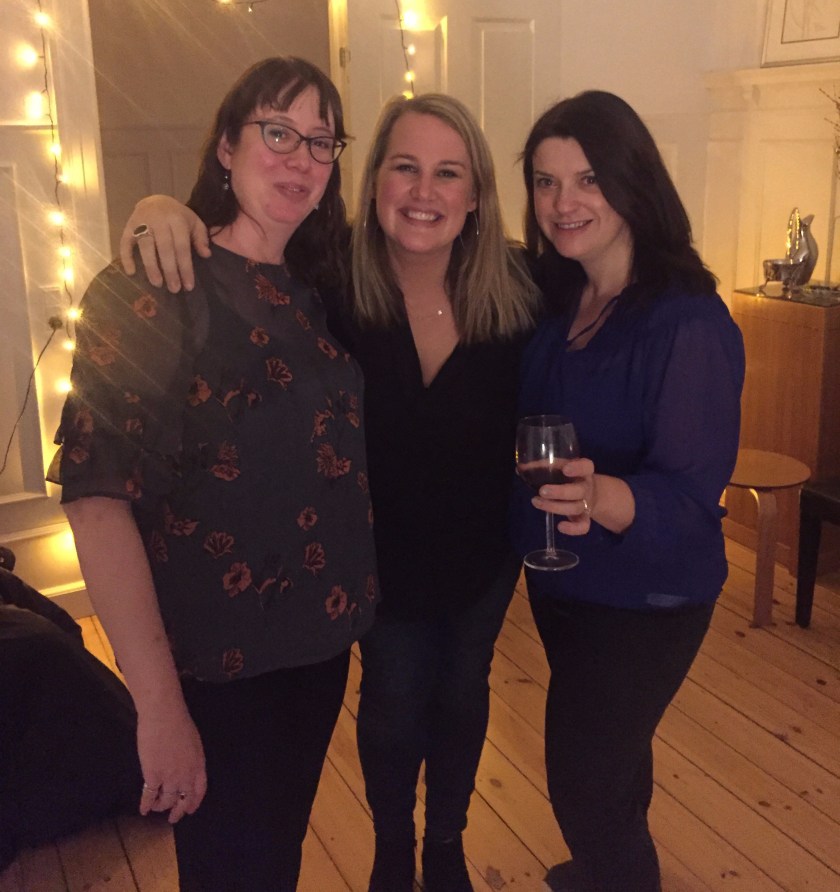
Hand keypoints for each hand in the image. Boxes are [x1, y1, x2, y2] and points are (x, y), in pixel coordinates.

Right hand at [119, 196, 209, 292]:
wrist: (155, 200)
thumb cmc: (178, 216)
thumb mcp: (194, 222)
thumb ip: (200, 238)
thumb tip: (206, 255)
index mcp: (177, 220)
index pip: (182, 247)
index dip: (185, 267)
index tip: (188, 286)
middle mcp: (159, 221)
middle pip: (165, 249)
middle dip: (170, 271)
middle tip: (174, 289)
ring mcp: (142, 222)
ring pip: (146, 246)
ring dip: (151, 266)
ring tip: (157, 284)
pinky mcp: (129, 226)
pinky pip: (125, 242)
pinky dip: (126, 257)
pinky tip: (131, 272)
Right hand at [136, 704, 206, 823]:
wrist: (163, 715)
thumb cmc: (179, 722)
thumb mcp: (194, 742)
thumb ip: (192, 758)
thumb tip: (187, 769)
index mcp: (198, 764)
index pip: (199, 791)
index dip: (194, 803)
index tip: (189, 810)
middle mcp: (186, 774)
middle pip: (183, 800)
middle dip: (178, 811)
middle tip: (173, 818)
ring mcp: (169, 777)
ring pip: (166, 801)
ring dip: (160, 807)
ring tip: (156, 808)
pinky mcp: (152, 776)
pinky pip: (149, 796)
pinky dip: (146, 805)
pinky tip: (143, 810)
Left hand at [531, 457, 594, 535]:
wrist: (589, 494)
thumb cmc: (568, 478)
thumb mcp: (559, 469)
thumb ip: (543, 466)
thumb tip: (520, 468)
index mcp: (583, 472)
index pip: (586, 467)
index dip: (578, 468)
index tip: (565, 469)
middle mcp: (586, 487)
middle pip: (578, 491)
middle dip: (560, 492)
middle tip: (542, 491)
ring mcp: (586, 504)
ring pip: (576, 507)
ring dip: (555, 507)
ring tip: (536, 502)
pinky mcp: (584, 518)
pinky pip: (583, 526)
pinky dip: (573, 529)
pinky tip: (560, 527)